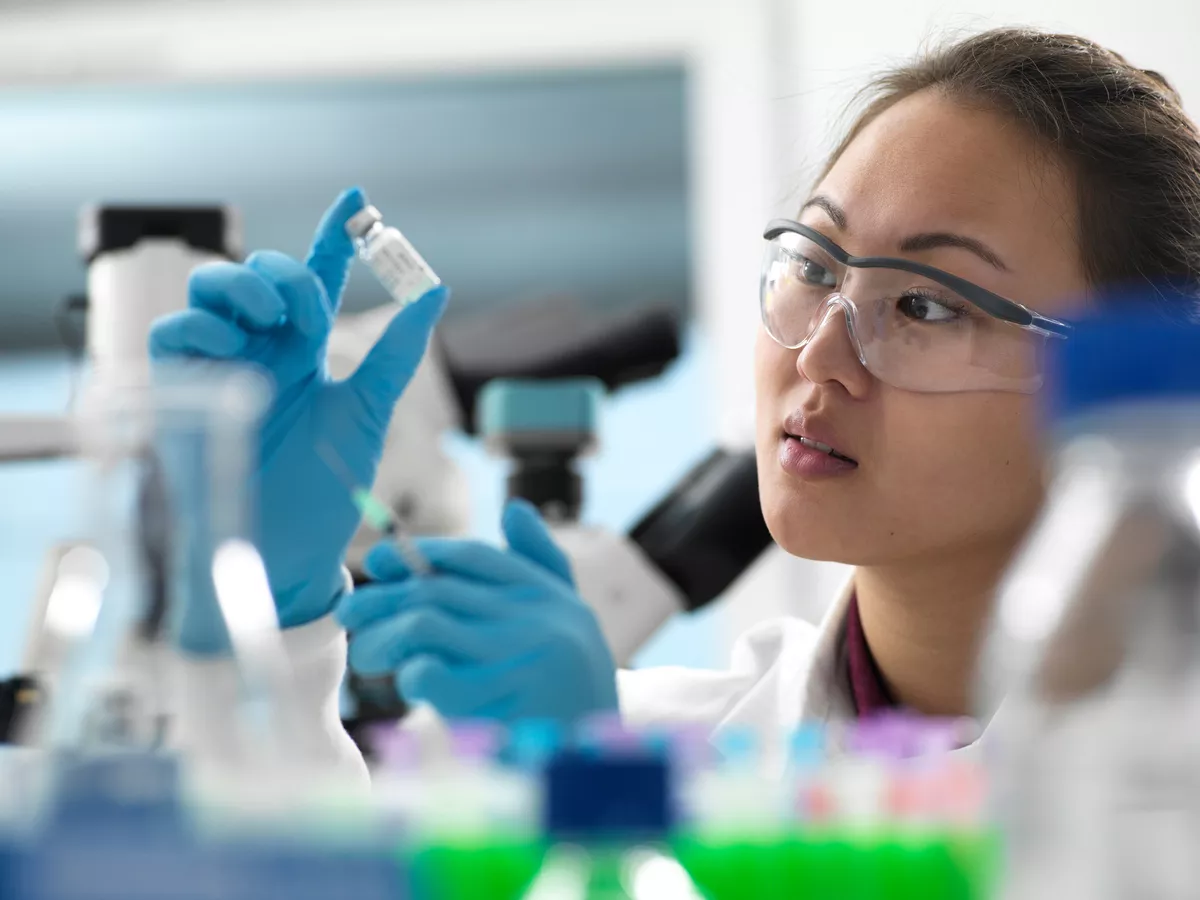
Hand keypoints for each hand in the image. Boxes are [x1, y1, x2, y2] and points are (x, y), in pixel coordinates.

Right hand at [149, 188, 448, 652]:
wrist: (288, 549)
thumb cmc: (326, 489)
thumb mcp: (368, 412)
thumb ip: (395, 353)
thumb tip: (437, 291)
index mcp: (305, 352)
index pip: (316, 281)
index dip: (334, 237)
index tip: (359, 198)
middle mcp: (260, 350)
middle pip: (258, 273)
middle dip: (284, 273)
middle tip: (309, 312)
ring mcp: (220, 366)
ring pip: (211, 288)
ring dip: (243, 286)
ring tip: (274, 319)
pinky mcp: (182, 390)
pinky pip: (173, 331)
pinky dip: (202, 324)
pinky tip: (233, 343)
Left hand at [335, 499, 617, 723]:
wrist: (594, 762)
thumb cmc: (573, 689)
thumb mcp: (569, 621)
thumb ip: (542, 565)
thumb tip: (515, 509)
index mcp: (549, 596)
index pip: (473, 558)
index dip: (420, 554)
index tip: (379, 560)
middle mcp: (537, 618)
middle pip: (437, 591)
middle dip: (382, 599)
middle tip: (348, 615)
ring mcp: (518, 657)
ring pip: (422, 624)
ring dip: (381, 638)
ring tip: (366, 657)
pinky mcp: (496, 701)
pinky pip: (428, 672)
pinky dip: (407, 675)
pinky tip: (408, 685)